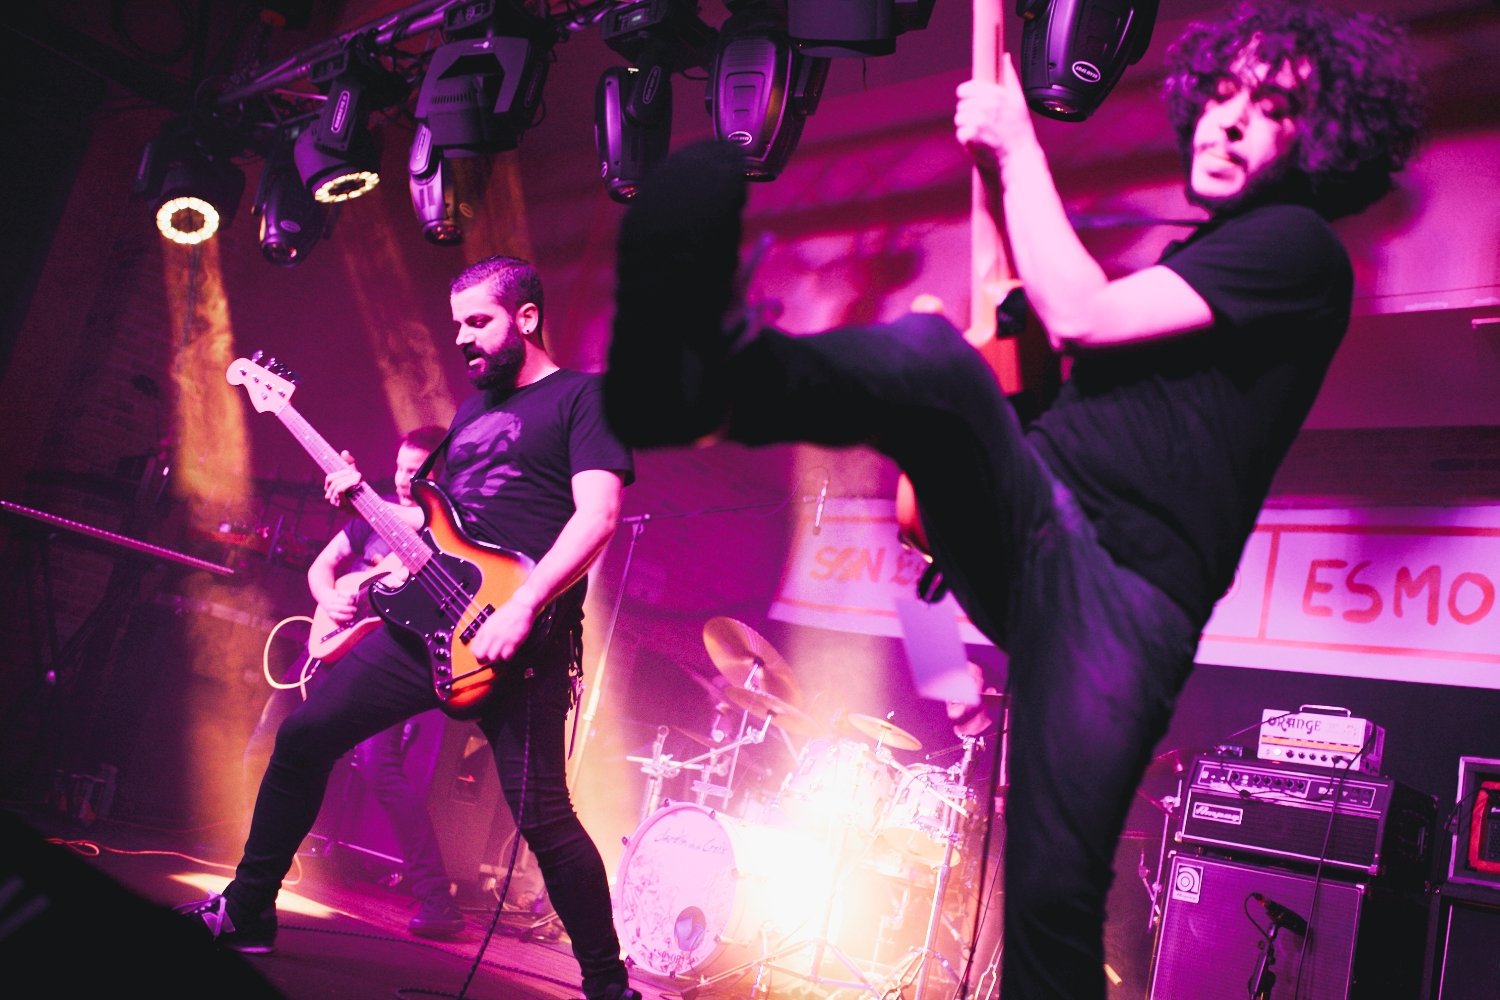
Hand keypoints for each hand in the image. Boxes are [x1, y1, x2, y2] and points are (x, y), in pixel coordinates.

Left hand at [318, 587, 360, 626]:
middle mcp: (330, 606)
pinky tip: (352, 597)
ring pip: (343, 601)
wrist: (324, 595)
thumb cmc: (332, 608)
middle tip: (355, 610)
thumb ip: (341, 620)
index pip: (336, 617)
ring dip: (350, 602)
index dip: (345, 617)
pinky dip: (350, 595)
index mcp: (330, 614)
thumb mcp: (333, 615)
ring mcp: (332, 599)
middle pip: (340, 608)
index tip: (352, 616)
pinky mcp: (336, 592)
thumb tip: (351, 624)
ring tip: (353, 603)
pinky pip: (344, 593)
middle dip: (349, 609)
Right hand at [324, 450, 361, 508]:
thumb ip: (350, 464)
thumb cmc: (361, 491)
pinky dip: (348, 483)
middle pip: (331, 479)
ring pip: (336, 484)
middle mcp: (331, 497)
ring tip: (359, 480)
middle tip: (358, 475)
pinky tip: (357, 483)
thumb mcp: (355, 475)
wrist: (370, 506)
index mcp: (332, 489)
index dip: (338, 471)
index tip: (350, 468)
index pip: (329, 478)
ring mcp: (336, 502)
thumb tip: (344, 452)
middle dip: (345, 474)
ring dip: (349, 479)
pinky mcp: (342, 506)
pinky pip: (340, 490)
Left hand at [465, 596, 539, 665]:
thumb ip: (485, 633)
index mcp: (484, 630)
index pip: (474, 650)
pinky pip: (506, 657)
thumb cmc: (508, 612)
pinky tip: (510, 651)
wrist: (521, 606)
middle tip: (492, 657)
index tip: (484, 655)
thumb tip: (481, 644)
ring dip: (497, 659)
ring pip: (493, 658)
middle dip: (486, 660)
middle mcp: (490, 635)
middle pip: (481, 657)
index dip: (479, 655)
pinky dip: (508, 657)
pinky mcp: (513, 642)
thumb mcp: (491, 621)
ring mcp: (501, 639)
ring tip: (502, 654)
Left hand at [954, 55, 1040, 172]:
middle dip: (968, 113)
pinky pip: (960, 133)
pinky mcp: (972, 136)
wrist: (1020, 157)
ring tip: (981, 133)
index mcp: (998, 94)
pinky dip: (966, 140)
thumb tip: (1005, 57)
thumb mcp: (1018, 101)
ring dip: (967, 126)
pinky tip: (978, 141)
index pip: (967, 88)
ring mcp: (979, 121)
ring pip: (959, 119)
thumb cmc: (1020, 130)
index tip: (968, 100)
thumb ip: (1010, 78)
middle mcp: (988, 106)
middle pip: (962, 105)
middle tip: (981, 123)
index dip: (965, 95)